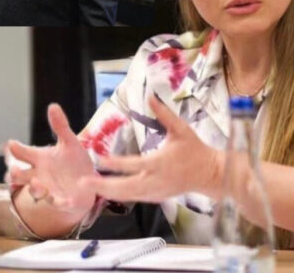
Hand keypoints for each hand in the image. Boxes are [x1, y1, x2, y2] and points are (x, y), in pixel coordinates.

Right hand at [5, 104, 97, 215]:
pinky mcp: (62, 201)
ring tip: (37, 183)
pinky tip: (61, 199)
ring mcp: (49, 189)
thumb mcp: (69, 142)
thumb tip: (52, 105)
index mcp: (39, 159)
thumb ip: (60, 126)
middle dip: (15, 174)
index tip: (10, 144)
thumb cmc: (73, 162)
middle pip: (21, 175)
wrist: (88, 183)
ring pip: (36, 191)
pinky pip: (57, 203)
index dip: (14, 148)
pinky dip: (58, 202)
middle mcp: (39, 175)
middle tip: (14, 170)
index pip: (22, 152)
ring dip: (35, 188)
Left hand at [81, 96, 222, 202]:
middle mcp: (155, 180)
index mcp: (160, 162)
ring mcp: (156, 192)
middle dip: (103, 186)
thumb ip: (163, 114)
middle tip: (84, 183)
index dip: (115, 163)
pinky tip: (106, 192)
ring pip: (128, 195)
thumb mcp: (180, 129)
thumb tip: (150, 95)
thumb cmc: (195, 149)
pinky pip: (135, 198)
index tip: (99, 159)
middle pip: (125, 187)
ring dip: (108, 192)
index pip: (133, 164)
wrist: (209, 174)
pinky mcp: (157, 197)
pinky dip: (120, 196)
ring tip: (89, 188)